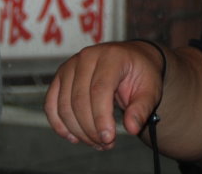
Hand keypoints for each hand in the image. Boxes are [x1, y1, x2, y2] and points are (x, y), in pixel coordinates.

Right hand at [44, 41, 163, 149]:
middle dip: (90, 128)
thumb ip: (142, 107)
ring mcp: (70, 65)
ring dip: (77, 130)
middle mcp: (87, 57)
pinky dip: (60, 124)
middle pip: (80, 100)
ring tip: (96, 142)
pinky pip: (51, 105)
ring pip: (64, 105)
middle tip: (106, 144)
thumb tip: (132, 128)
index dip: (101, 117)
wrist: (132, 58)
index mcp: (112, 56)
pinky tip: (74, 137)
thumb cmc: (141, 72)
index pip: (100, 89)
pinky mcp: (60, 77)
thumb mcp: (151, 88)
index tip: (108, 138)